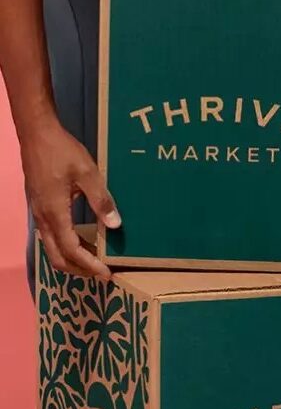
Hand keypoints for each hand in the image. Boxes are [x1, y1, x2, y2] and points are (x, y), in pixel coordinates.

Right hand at [22, 117, 120, 278]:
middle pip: (58, 258)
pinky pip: (50, 237)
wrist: (36, 133)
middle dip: (79, 270)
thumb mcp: (87, 173)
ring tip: (94, 262)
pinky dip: (66, 246)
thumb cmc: (62, 151)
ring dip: (72, 259)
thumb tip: (115, 225)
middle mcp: (43, 219)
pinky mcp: (39, 208)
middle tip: (101, 274)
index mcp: (55, 213)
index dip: (90, 265)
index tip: (106, 274)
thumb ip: (101, 200)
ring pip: (52, 249)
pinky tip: (82, 241)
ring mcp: (38, 214)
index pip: (72, 250)